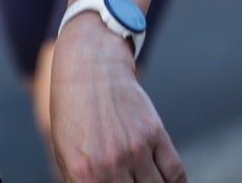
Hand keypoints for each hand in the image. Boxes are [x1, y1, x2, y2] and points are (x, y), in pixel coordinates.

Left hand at [49, 21, 185, 182]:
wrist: (89, 70)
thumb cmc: (73, 113)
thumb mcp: (65, 152)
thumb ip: (80, 181)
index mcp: (83, 172)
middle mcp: (111, 164)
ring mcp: (136, 149)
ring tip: (144, 180)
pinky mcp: (156, 135)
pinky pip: (176, 175)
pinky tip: (167, 182)